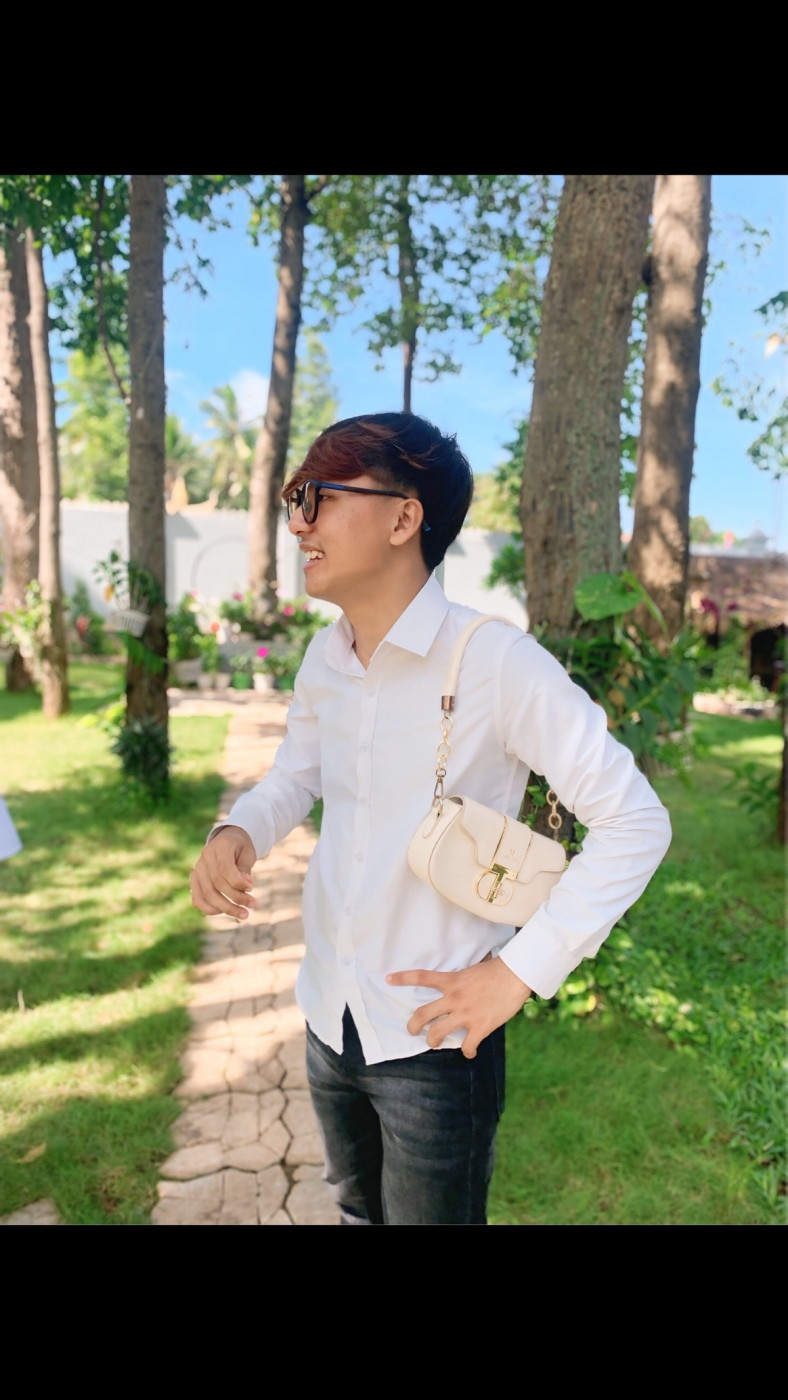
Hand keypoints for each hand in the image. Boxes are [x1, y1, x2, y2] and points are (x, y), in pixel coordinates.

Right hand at [190, 826, 256, 919]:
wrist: (227, 840)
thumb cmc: (240, 848)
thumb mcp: (248, 853)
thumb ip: (245, 869)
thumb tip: (246, 886)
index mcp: (219, 846)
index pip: (225, 869)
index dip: (238, 882)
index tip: (251, 889)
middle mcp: (205, 857)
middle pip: (217, 883)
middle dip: (236, 898)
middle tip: (253, 905)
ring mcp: (197, 869)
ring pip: (208, 894)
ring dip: (226, 908)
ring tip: (243, 914)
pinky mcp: (195, 880)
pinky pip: (197, 898)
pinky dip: (208, 909)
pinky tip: (223, 912)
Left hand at [386, 956, 531, 1058]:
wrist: (516, 976)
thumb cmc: (498, 969)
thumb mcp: (474, 967)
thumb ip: (464, 975)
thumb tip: (467, 970)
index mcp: (452, 981)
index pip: (422, 977)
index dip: (403, 978)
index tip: (388, 979)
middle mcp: (454, 998)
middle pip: (423, 1014)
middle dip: (413, 1025)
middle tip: (411, 1030)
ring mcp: (465, 1014)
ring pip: (438, 1033)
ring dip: (433, 1041)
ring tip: (433, 1042)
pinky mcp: (479, 1027)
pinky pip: (467, 1045)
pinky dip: (468, 1051)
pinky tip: (469, 1052)